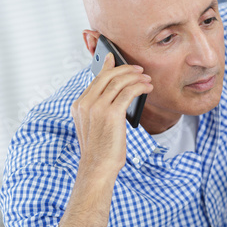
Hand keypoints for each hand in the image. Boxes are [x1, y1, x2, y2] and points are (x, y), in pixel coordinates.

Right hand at [71, 52, 152, 177]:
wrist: (97, 167)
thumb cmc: (100, 150)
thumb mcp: (94, 126)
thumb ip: (99, 108)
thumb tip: (116, 93)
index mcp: (79, 105)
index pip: (96, 79)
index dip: (108, 67)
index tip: (115, 58)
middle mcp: (85, 103)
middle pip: (107, 76)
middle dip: (126, 70)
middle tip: (139, 70)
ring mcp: (97, 108)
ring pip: (119, 82)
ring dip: (136, 78)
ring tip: (147, 79)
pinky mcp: (111, 114)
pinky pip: (128, 92)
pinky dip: (140, 87)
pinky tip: (148, 88)